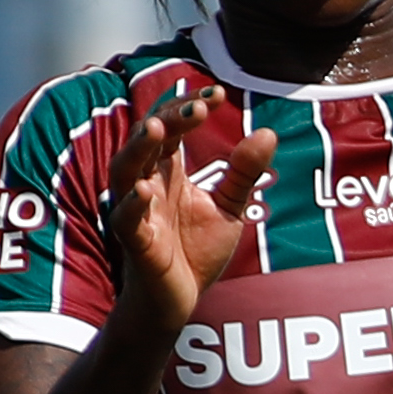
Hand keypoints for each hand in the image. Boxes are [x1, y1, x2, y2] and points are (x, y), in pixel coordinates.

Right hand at [104, 86, 277, 342]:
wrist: (180, 300)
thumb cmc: (196, 251)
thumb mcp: (228, 208)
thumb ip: (243, 173)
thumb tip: (268, 131)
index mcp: (168, 170)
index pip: (172, 126)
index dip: (190, 106)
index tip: (218, 93)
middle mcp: (148, 184)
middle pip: (147, 140)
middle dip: (168, 119)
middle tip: (197, 105)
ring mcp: (137, 211)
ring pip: (125, 171)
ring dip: (138, 148)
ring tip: (156, 128)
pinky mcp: (135, 243)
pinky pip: (126, 219)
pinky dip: (132, 203)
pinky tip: (144, 189)